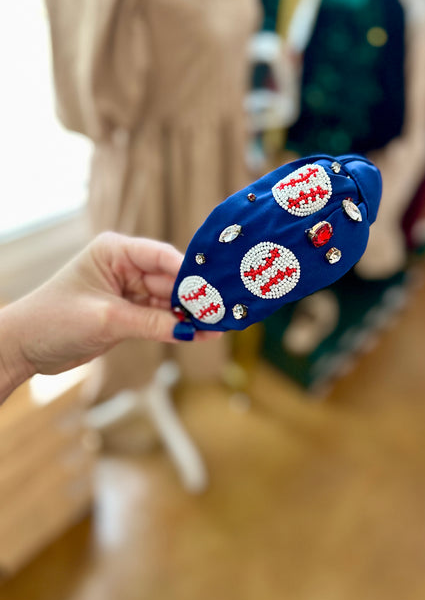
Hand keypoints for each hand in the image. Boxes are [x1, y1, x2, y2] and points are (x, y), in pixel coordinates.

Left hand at [0, 232, 219, 398]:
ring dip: (190, 315)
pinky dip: (177, 326)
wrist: (25, 347)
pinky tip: (200, 334)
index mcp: (115, 251)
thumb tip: (192, 329)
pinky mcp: (128, 313)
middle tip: (224, 311)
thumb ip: (151, 323)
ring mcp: (128, 291)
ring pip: (168, 301)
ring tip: (219, 326)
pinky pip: (160, 318)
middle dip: (195, 297)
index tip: (215, 287)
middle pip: (170, 280)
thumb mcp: (106, 319)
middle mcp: (125, 266)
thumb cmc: (53, 320)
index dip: (189, 272)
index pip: (162, 256)